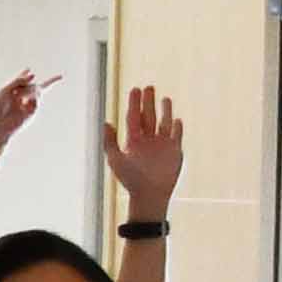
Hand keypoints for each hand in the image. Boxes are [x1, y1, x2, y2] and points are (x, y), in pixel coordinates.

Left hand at [0, 66, 61, 156]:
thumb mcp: (3, 91)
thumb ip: (17, 82)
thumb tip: (33, 75)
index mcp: (8, 93)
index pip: (18, 83)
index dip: (24, 76)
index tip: (28, 69)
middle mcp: (17, 99)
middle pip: (30, 86)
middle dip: (30, 83)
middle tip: (31, 78)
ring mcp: (24, 105)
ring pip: (34, 90)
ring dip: (29, 90)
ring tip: (20, 96)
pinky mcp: (31, 113)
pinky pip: (36, 100)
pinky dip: (31, 98)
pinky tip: (24, 102)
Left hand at [102, 82, 186, 214]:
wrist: (149, 194)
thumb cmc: (129, 179)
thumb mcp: (115, 159)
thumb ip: (109, 141)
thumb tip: (105, 122)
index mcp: (133, 141)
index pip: (134, 117)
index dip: (134, 104)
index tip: (135, 89)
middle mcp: (147, 140)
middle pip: (148, 116)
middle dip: (148, 102)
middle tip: (149, 87)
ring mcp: (162, 145)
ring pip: (163, 123)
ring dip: (164, 111)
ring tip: (164, 98)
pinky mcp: (174, 151)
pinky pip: (176, 136)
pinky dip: (177, 127)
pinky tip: (176, 119)